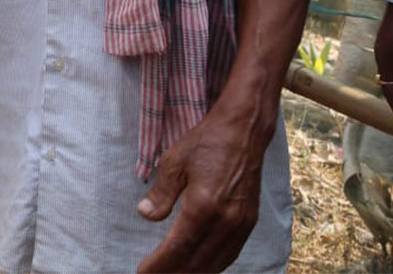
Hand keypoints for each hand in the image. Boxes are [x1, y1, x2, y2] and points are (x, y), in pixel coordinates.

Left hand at [136, 105, 267, 271]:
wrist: (243, 132)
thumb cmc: (206, 143)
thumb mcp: (174, 162)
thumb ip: (161, 194)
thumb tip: (145, 216)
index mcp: (204, 207)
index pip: (179, 248)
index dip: (160, 265)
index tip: (143, 273)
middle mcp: (226, 221)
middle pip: (197, 261)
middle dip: (173, 273)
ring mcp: (241, 224)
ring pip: (216, 262)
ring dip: (193, 272)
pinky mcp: (249, 222)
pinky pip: (230, 253)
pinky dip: (213, 265)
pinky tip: (201, 267)